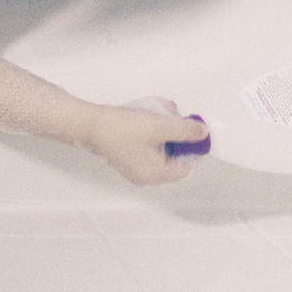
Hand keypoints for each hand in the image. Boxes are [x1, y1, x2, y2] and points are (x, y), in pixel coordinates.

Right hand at [85, 99, 209, 185]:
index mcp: (157, 175)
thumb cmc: (122, 128)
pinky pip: (145, 148)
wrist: (88, 125)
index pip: (188, 166)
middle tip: (171, 117)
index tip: (188, 128)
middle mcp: (146, 177)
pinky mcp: (124, 159)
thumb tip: (203, 133)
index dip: (192, 146)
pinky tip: (143, 118)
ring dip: (162, 132)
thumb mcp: (159, 125)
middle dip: (175, 135)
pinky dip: (148, 134)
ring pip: (159, 151)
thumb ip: (185, 130)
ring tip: (156, 113)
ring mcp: (134, 169)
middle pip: (173, 158)